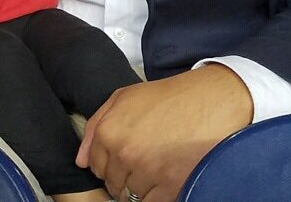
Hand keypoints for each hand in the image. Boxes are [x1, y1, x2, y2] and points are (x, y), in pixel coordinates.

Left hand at [77, 65, 252, 201]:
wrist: (208, 102)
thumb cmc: (166, 98)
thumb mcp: (123, 98)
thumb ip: (96, 126)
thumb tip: (81, 161)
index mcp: (109, 132)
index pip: (96, 167)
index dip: (109, 164)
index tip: (123, 158)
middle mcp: (124, 154)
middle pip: (112, 184)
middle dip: (123, 177)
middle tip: (141, 163)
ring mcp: (147, 172)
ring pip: (130, 196)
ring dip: (139, 188)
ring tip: (153, 170)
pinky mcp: (170, 185)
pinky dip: (155, 196)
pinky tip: (163, 179)